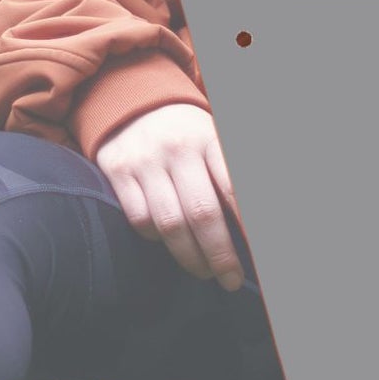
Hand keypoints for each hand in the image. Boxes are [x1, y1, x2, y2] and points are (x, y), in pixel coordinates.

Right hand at [94, 103, 245, 289]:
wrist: (135, 99)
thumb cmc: (190, 130)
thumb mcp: (217, 139)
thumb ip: (233, 176)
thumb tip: (252, 222)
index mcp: (211, 138)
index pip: (235, 189)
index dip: (249, 226)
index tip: (261, 257)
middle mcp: (178, 148)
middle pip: (202, 213)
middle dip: (220, 254)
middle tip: (231, 280)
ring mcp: (145, 161)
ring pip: (169, 223)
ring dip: (190, 257)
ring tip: (205, 272)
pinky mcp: (117, 171)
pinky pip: (139, 219)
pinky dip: (156, 238)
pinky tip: (170, 244)